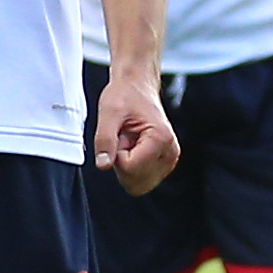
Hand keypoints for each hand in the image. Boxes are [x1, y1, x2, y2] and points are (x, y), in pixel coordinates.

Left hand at [90, 66, 179, 192]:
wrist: (137, 87)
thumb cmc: (126, 95)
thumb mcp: (109, 113)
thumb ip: (104, 140)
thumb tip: (103, 165)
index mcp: (161, 139)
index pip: (130, 168)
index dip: (116, 155)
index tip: (120, 135)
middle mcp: (170, 153)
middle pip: (136, 183)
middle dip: (122, 164)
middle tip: (123, 140)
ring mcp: (168, 160)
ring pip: (138, 185)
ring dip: (126, 167)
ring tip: (128, 142)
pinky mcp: (163, 164)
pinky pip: (141, 180)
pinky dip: (131, 167)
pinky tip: (132, 147)